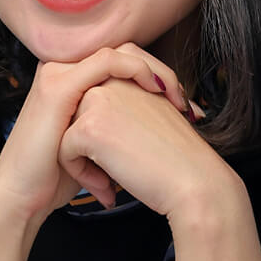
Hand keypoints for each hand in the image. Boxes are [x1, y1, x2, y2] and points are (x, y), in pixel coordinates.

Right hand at [0, 44, 192, 226]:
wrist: (22, 197)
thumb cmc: (55, 178)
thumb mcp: (93, 147)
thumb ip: (116, 128)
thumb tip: (158, 128)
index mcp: (70, 81)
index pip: (124, 65)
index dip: (158, 79)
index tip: (184, 109)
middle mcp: (62, 71)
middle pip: (126, 53)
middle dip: (163, 75)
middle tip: (187, 105)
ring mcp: (58, 74)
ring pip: (121, 53)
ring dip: (156, 72)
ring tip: (177, 99)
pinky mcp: (59, 85)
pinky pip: (108, 62)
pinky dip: (138, 72)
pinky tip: (157, 90)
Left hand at [57, 51, 229, 218]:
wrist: (195, 182)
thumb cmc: (178, 156)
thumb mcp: (152, 114)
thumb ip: (124, 105)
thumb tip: (96, 118)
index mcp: (129, 73)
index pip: (94, 98)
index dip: (103, 130)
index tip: (125, 154)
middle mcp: (111, 79)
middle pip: (75, 114)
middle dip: (88, 144)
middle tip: (116, 169)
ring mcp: (98, 101)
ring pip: (65, 132)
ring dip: (83, 161)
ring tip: (110, 180)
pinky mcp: (89, 127)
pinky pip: (64, 152)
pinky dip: (82, 174)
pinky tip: (108, 187)